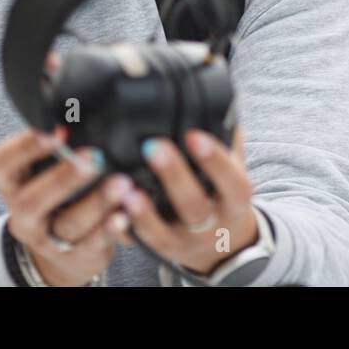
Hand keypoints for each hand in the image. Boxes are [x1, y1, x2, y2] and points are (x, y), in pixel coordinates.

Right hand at [0, 126, 132, 286]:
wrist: (60, 246)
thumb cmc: (56, 190)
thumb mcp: (45, 163)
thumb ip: (58, 132)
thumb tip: (67, 83)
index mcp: (11, 181)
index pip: (2, 163)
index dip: (26, 146)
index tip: (56, 130)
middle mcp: (22, 212)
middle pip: (34, 199)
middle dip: (65, 177)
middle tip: (94, 157)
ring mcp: (46, 238)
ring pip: (69, 223)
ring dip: (97, 202)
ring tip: (122, 182)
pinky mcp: (74, 257)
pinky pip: (91, 246)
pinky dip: (109, 230)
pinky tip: (124, 214)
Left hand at [122, 127, 257, 276]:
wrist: (224, 240)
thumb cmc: (223, 190)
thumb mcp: (234, 166)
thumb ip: (227, 136)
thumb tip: (219, 98)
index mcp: (235, 197)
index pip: (231, 180)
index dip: (215, 160)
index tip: (194, 134)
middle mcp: (213, 222)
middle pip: (194, 205)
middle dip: (174, 176)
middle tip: (153, 146)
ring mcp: (186, 240)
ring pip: (164, 232)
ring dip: (144, 211)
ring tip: (126, 187)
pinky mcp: (161, 249)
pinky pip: (140, 241)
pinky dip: (125, 227)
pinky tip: (112, 209)